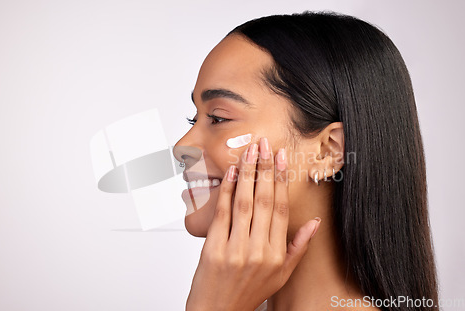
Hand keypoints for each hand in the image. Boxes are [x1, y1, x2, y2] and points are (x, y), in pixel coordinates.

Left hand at [186, 137, 320, 310]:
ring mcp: (235, 248)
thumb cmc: (248, 292)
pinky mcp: (213, 248)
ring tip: (249, 151)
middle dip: (265, 168)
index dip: (282, 180)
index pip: (282, 208)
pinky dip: (226, 191)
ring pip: (243, 202)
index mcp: (276, 253)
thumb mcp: (282, 275)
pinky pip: (222, 213)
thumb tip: (315, 223)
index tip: (282, 158)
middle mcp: (258, 250)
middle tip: (265, 144)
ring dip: (247, 173)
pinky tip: (230, 173)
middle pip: (264, 200)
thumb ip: (298, 247)